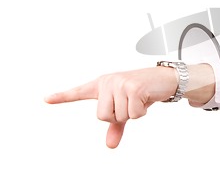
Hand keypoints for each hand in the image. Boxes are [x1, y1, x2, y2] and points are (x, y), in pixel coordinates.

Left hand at [45, 67, 176, 148]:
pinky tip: (146, 99)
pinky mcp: (133, 88)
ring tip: (140, 99)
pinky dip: (142, 112)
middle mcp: (108, 82)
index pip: (79, 92)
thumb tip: (110, 146)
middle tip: (130, 104)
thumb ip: (115, 126)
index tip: (46, 99)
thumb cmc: (143, 92)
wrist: (166, 79)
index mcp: (103, 85)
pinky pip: (133, 114)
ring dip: (133, 113)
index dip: (62, 96)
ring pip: (119, 116)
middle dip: (119, 117)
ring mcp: (120, 84)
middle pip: (102, 116)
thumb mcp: (127, 109)